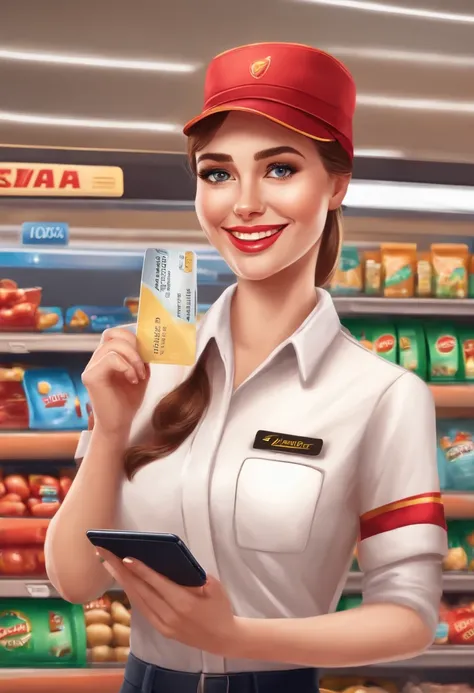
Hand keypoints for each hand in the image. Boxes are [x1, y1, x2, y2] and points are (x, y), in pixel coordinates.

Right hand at [82, 328, 148, 435]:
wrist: (119, 424)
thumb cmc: (128, 401)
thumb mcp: (140, 373)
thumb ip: (141, 357)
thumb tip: (149, 342)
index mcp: (106, 356)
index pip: (113, 333)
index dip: (129, 333)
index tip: (146, 345)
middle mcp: (96, 359)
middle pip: (112, 334)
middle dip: (133, 344)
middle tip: (144, 362)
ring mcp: (91, 367)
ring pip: (112, 345)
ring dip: (132, 358)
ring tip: (139, 375)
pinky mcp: (90, 377)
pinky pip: (110, 359)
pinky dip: (126, 367)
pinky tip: (133, 380)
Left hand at [96, 549, 242, 656]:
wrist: (223, 638)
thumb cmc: (220, 608)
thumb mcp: (215, 587)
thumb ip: (195, 575)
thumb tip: (174, 560)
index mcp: (184, 603)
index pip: (157, 583)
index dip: (140, 570)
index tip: (125, 557)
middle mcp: (169, 615)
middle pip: (141, 590)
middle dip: (121, 570)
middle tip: (104, 553)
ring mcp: (163, 624)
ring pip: (138, 599)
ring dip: (121, 580)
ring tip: (107, 563)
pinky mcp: (161, 629)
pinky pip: (142, 609)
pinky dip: (131, 593)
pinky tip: (123, 580)